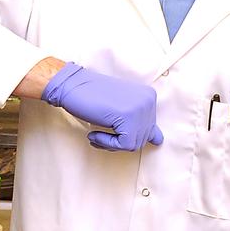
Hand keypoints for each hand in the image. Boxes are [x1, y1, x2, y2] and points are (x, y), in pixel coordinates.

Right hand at [41, 62, 163, 149]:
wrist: (70, 86)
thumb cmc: (90, 96)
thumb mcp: (121, 107)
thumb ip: (141, 121)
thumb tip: (158, 141)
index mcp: (148, 97)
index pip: (150, 130)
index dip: (129, 135)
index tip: (112, 128)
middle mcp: (148, 101)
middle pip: (142, 139)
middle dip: (120, 141)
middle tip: (100, 133)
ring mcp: (140, 108)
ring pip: (134, 144)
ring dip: (112, 144)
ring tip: (97, 133)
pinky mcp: (129, 117)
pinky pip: (124, 145)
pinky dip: (107, 143)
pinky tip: (94, 133)